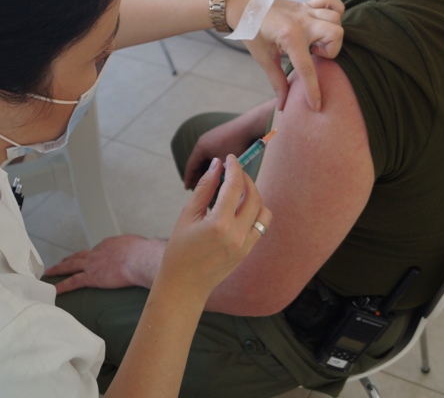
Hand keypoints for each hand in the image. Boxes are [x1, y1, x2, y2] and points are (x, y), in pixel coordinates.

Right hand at [46, 156, 271, 298]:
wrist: (184, 285)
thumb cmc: (180, 249)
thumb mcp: (187, 215)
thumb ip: (205, 188)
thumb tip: (217, 165)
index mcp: (218, 224)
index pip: (234, 186)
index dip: (234, 168)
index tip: (230, 158)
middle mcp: (236, 235)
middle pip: (253, 196)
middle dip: (245, 179)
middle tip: (234, 171)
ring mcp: (245, 245)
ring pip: (263, 211)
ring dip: (254, 196)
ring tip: (238, 192)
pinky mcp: (248, 251)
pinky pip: (261, 226)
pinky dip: (255, 213)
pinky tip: (240, 209)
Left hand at [46, 235, 146, 294]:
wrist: (140, 259)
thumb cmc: (144, 253)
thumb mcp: (140, 246)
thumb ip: (136, 250)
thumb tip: (144, 253)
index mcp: (109, 244)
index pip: (98, 250)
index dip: (92, 255)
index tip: (91, 258)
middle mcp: (97, 251)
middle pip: (79, 255)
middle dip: (70, 259)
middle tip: (62, 262)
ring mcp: (93, 264)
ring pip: (71, 266)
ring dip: (59, 269)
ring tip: (50, 272)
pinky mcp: (91, 277)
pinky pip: (73, 282)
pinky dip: (62, 285)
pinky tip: (54, 289)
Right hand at [182, 108, 271, 189]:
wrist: (251, 125)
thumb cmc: (237, 145)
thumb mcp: (226, 165)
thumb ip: (219, 176)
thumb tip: (215, 187)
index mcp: (201, 147)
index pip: (191, 166)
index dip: (189, 179)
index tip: (187, 189)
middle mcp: (203, 141)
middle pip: (197, 162)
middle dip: (198, 175)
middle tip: (199, 188)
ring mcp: (212, 137)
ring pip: (206, 157)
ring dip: (207, 169)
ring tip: (210, 181)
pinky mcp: (220, 136)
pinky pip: (212, 152)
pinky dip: (214, 163)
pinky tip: (220, 170)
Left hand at [245, 0, 343, 110]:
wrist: (243, 5)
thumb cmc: (252, 31)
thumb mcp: (263, 58)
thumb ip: (276, 81)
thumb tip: (282, 104)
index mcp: (290, 37)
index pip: (307, 68)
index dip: (313, 90)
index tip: (316, 105)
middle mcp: (302, 21)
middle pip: (335, 34)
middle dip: (330, 50)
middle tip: (313, 54)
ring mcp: (306, 10)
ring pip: (336, 19)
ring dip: (331, 33)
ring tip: (315, 40)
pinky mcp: (307, 3)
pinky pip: (331, 0)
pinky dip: (334, 9)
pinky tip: (323, 22)